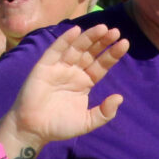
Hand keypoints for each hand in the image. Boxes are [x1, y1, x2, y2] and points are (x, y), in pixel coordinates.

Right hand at [5, 24, 129, 156]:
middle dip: (103, 42)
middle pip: (91, 53)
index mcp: (85, 82)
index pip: (101, 65)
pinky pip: (56, 50)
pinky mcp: (45, 66)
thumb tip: (120, 97)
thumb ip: (104, 113)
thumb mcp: (87, 122)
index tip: (125, 43)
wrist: (34, 130)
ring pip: (76, 48)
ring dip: (88, 37)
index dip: (112, 54)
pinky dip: (65, 40)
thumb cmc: (59, 126)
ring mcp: (59, 67)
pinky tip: (76, 30)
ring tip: (103, 28)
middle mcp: (74, 72)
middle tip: (116, 31)